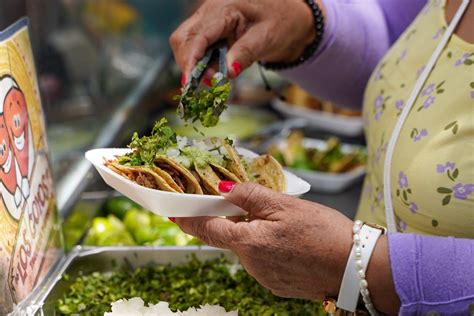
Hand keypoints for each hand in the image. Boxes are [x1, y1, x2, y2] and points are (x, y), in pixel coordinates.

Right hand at [169, 0, 319, 78]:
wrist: (288, 16)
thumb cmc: (281, 22)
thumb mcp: (266, 39)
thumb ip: (245, 54)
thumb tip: (226, 74)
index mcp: (225, 7)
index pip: (198, 35)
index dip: (190, 60)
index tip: (189, 83)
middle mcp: (210, 10)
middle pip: (183, 38)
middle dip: (189, 64)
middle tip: (208, 83)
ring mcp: (207, 18)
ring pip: (185, 43)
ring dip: (194, 65)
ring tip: (214, 78)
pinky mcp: (209, 29)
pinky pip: (195, 46)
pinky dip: (200, 62)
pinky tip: (214, 70)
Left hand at [176, 182, 399, 313]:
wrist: (355, 268)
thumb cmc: (324, 233)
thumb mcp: (285, 205)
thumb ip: (250, 195)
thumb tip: (223, 189)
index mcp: (249, 242)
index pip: (208, 229)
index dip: (189, 219)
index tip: (175, 213)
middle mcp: (251, 264)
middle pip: (229, 238)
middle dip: (231, 221)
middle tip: (243, 204)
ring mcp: (264, 277)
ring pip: (247, 249)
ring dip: (252, 234)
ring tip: (280, 223)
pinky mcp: (278, 285)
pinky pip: (263, 262)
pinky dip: (267, 248)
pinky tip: (288, 241)